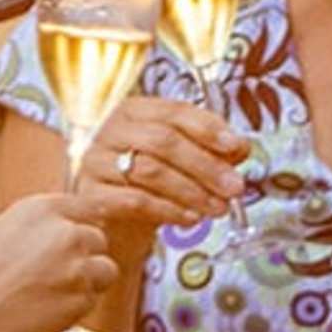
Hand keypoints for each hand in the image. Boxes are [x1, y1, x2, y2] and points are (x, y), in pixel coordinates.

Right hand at [0, 194, 118, 331]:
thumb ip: (31, 229)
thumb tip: (48, 233)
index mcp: (40, 210)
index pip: (87, 204)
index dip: (96, 215)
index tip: (109, 218)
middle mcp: (64, 234)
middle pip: (97, 239)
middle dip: (83, 255)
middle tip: (54, 273)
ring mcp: (77, 268)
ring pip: (104, 270)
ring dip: (88, 280)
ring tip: (52, 294)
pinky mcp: (81, 301)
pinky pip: (91, 300)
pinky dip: (76, 307)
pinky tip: (45, 311)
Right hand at [72, 95, 249, 227]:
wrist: (113, 220)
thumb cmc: (149, 183)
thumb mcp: (181, 161)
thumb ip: (210, 149)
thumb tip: (242, 147)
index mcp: (134, 111)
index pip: (174, 111)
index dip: (208, 128)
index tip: (236, 147)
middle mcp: (110, 130)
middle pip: (163, 141)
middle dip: (205, 165)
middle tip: (235, 187)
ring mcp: (95, 162)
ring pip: (149, 171)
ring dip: (192, 191)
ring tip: (218, 208)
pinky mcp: (89, 195)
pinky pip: (134, 201)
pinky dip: (168, 210)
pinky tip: (191, 219)